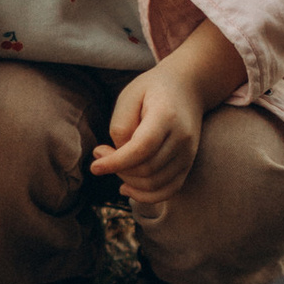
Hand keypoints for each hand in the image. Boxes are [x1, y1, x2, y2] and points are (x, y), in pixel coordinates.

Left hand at [92, 61, 207, 206]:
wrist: (188, 88)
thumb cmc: (152, 90)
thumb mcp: (129, 96)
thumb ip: (120, 127)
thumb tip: (117, 159)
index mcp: (166, 116)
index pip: (142, 148)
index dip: (116, 162)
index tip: (94, 167)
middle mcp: (182, 138)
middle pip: (147, 169)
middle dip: (118, 168)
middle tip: (100, 153)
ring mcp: (189, 153)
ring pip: (155, 183)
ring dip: (128, 180)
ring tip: (113, 164)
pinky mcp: (188, 164)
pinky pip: (168, 190)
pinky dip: (146, 195)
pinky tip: (126, 186)